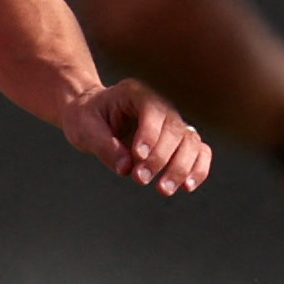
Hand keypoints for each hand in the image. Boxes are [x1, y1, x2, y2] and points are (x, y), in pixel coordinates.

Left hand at [66, 80, 211, 195]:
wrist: (91, 114)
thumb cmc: (87, 117)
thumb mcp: (85, 129)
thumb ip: (105, 147)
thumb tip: (126, 168)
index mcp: (135, 93)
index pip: (152, 109)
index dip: (150, 134)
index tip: (138, 157)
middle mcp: (160, 104)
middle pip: (174, 128)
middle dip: (161, 158)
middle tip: (140, 180)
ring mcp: (172, 121)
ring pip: (190, 141)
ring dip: (181, 167)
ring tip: (163, 190)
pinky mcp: (177, 140)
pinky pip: (198, 151)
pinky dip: (197, 168)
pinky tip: (187, 186)